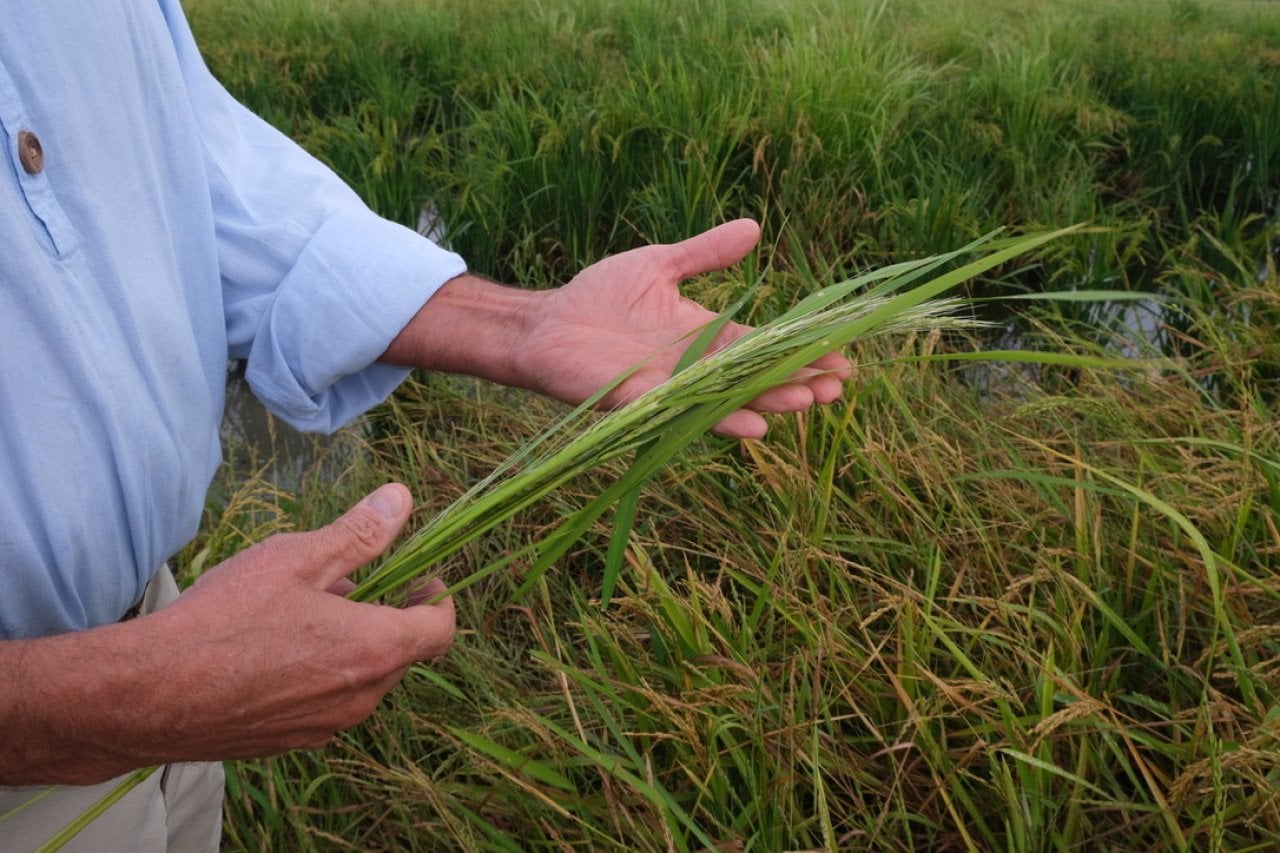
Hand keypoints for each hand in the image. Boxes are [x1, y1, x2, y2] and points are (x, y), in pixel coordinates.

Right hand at [3, 483, 454, 784]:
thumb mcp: (296, 559)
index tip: (420, 576)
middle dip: (383, 614)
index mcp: (375, 649)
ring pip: (361, 680)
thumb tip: (402, 499)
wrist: (150, 695)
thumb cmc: (225, 619)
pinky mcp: (290, 744)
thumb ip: (358, 533)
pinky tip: (271, 650)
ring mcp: (326, 727)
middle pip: (400, 653)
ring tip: (299, 612)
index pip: (440, 629)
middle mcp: (361, 698)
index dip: (437, 598)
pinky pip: (325, 704)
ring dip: (349, 644)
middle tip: (342, 583)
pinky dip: (318, 674)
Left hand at [519, 219, 850, 437]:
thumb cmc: (597, 296)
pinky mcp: (637, 400)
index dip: (799, 351)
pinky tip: (749, 425)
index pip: (761, 345)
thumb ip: (705, 253)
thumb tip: (755, 226)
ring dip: (765, 400)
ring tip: (804, 402)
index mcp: (703, 335)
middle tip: (837, 388)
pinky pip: (681, 411)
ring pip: (726, 397)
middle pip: (752, 376)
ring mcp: (668, 387)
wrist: (544, 322)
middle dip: (795, 381)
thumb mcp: (659, 264)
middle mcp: (693, 366)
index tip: (843, 357)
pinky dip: (715, 418)